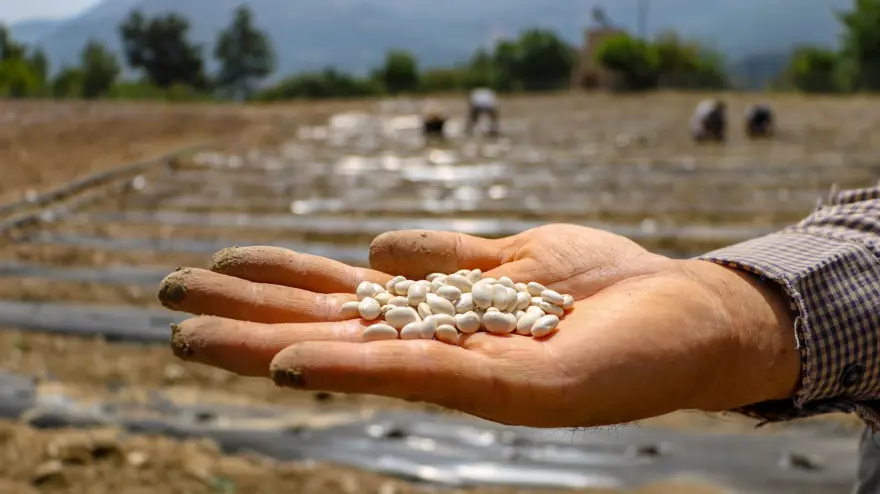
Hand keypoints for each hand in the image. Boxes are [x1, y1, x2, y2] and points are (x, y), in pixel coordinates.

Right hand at [160, 224, 799, 427]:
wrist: (689, 315)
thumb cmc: (603, 286)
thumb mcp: (512, 252)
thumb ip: (443, 254)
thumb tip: (371, 248)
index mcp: (438, 312)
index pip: (340, 296)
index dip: (275, 280)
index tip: (211, 265)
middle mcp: (441, 345)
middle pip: (329, 325)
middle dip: (247, 313)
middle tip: (167, 299)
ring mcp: (470, 373)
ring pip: (357, 357)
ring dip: (274, 346)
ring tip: (195, 335)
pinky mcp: (514, 388)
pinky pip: (427, 375)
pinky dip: (361, 369)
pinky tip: (301, 361)